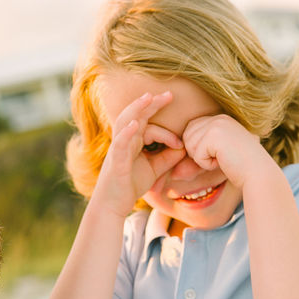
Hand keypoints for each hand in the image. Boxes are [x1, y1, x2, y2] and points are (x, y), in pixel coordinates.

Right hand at [93, 92, 184, 216]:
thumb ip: (168, 157)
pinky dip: (126, 132)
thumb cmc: (131, 184)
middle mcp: (125, 140)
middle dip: (152, 103)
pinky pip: (120, 143)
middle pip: (136, 115)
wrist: (113, 204)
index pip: (151, 127)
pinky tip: (134, 124)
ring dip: (137, 109)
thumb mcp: (155, 169)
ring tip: (148, 97)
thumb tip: (184, 147)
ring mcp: (118, 148)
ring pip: (125, 122)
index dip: (168, 134)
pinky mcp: (116, 160)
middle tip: (169, 94)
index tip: (181, 144)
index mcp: (134, 141)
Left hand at [180, 114, 274, 189]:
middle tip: (220, 159)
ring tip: (223, 159)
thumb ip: (194, 161)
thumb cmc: (240, 169)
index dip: (197, 149)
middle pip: (187, 137)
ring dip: (203, 160)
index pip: (191, 131)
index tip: (217, 157)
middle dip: (198, 154)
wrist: (258, 174)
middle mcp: (218, 118)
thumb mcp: (214, 160)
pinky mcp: (215, 134)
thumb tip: (173, 173)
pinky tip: (223, 161)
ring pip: (190, 146)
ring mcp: (217, 124)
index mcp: (220, 119)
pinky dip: (207, 164)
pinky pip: (196, 154)